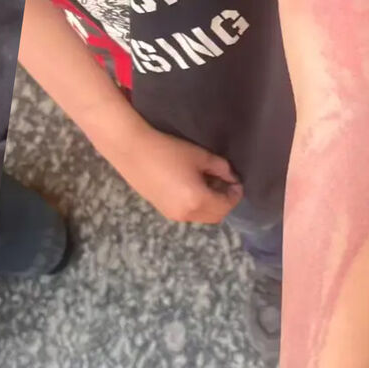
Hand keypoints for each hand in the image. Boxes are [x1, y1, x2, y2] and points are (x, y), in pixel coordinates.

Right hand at [107, 123, 242, 223]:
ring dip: (210, 205)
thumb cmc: (168, 150)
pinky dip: (196, 205)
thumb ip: (221, 168)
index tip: (236, 180)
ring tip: (208, 184)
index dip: (235, 194)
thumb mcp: (200, 156)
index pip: (226, 205)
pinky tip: (191, 187)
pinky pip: (188, 214)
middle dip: (224, 202)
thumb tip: (231, 176)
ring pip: (201, 217)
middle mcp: (187, 214)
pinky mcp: (162, 210)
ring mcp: (173, 214)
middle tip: (225, 184)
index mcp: (198, 201)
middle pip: (216, 216)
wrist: (132, 150)